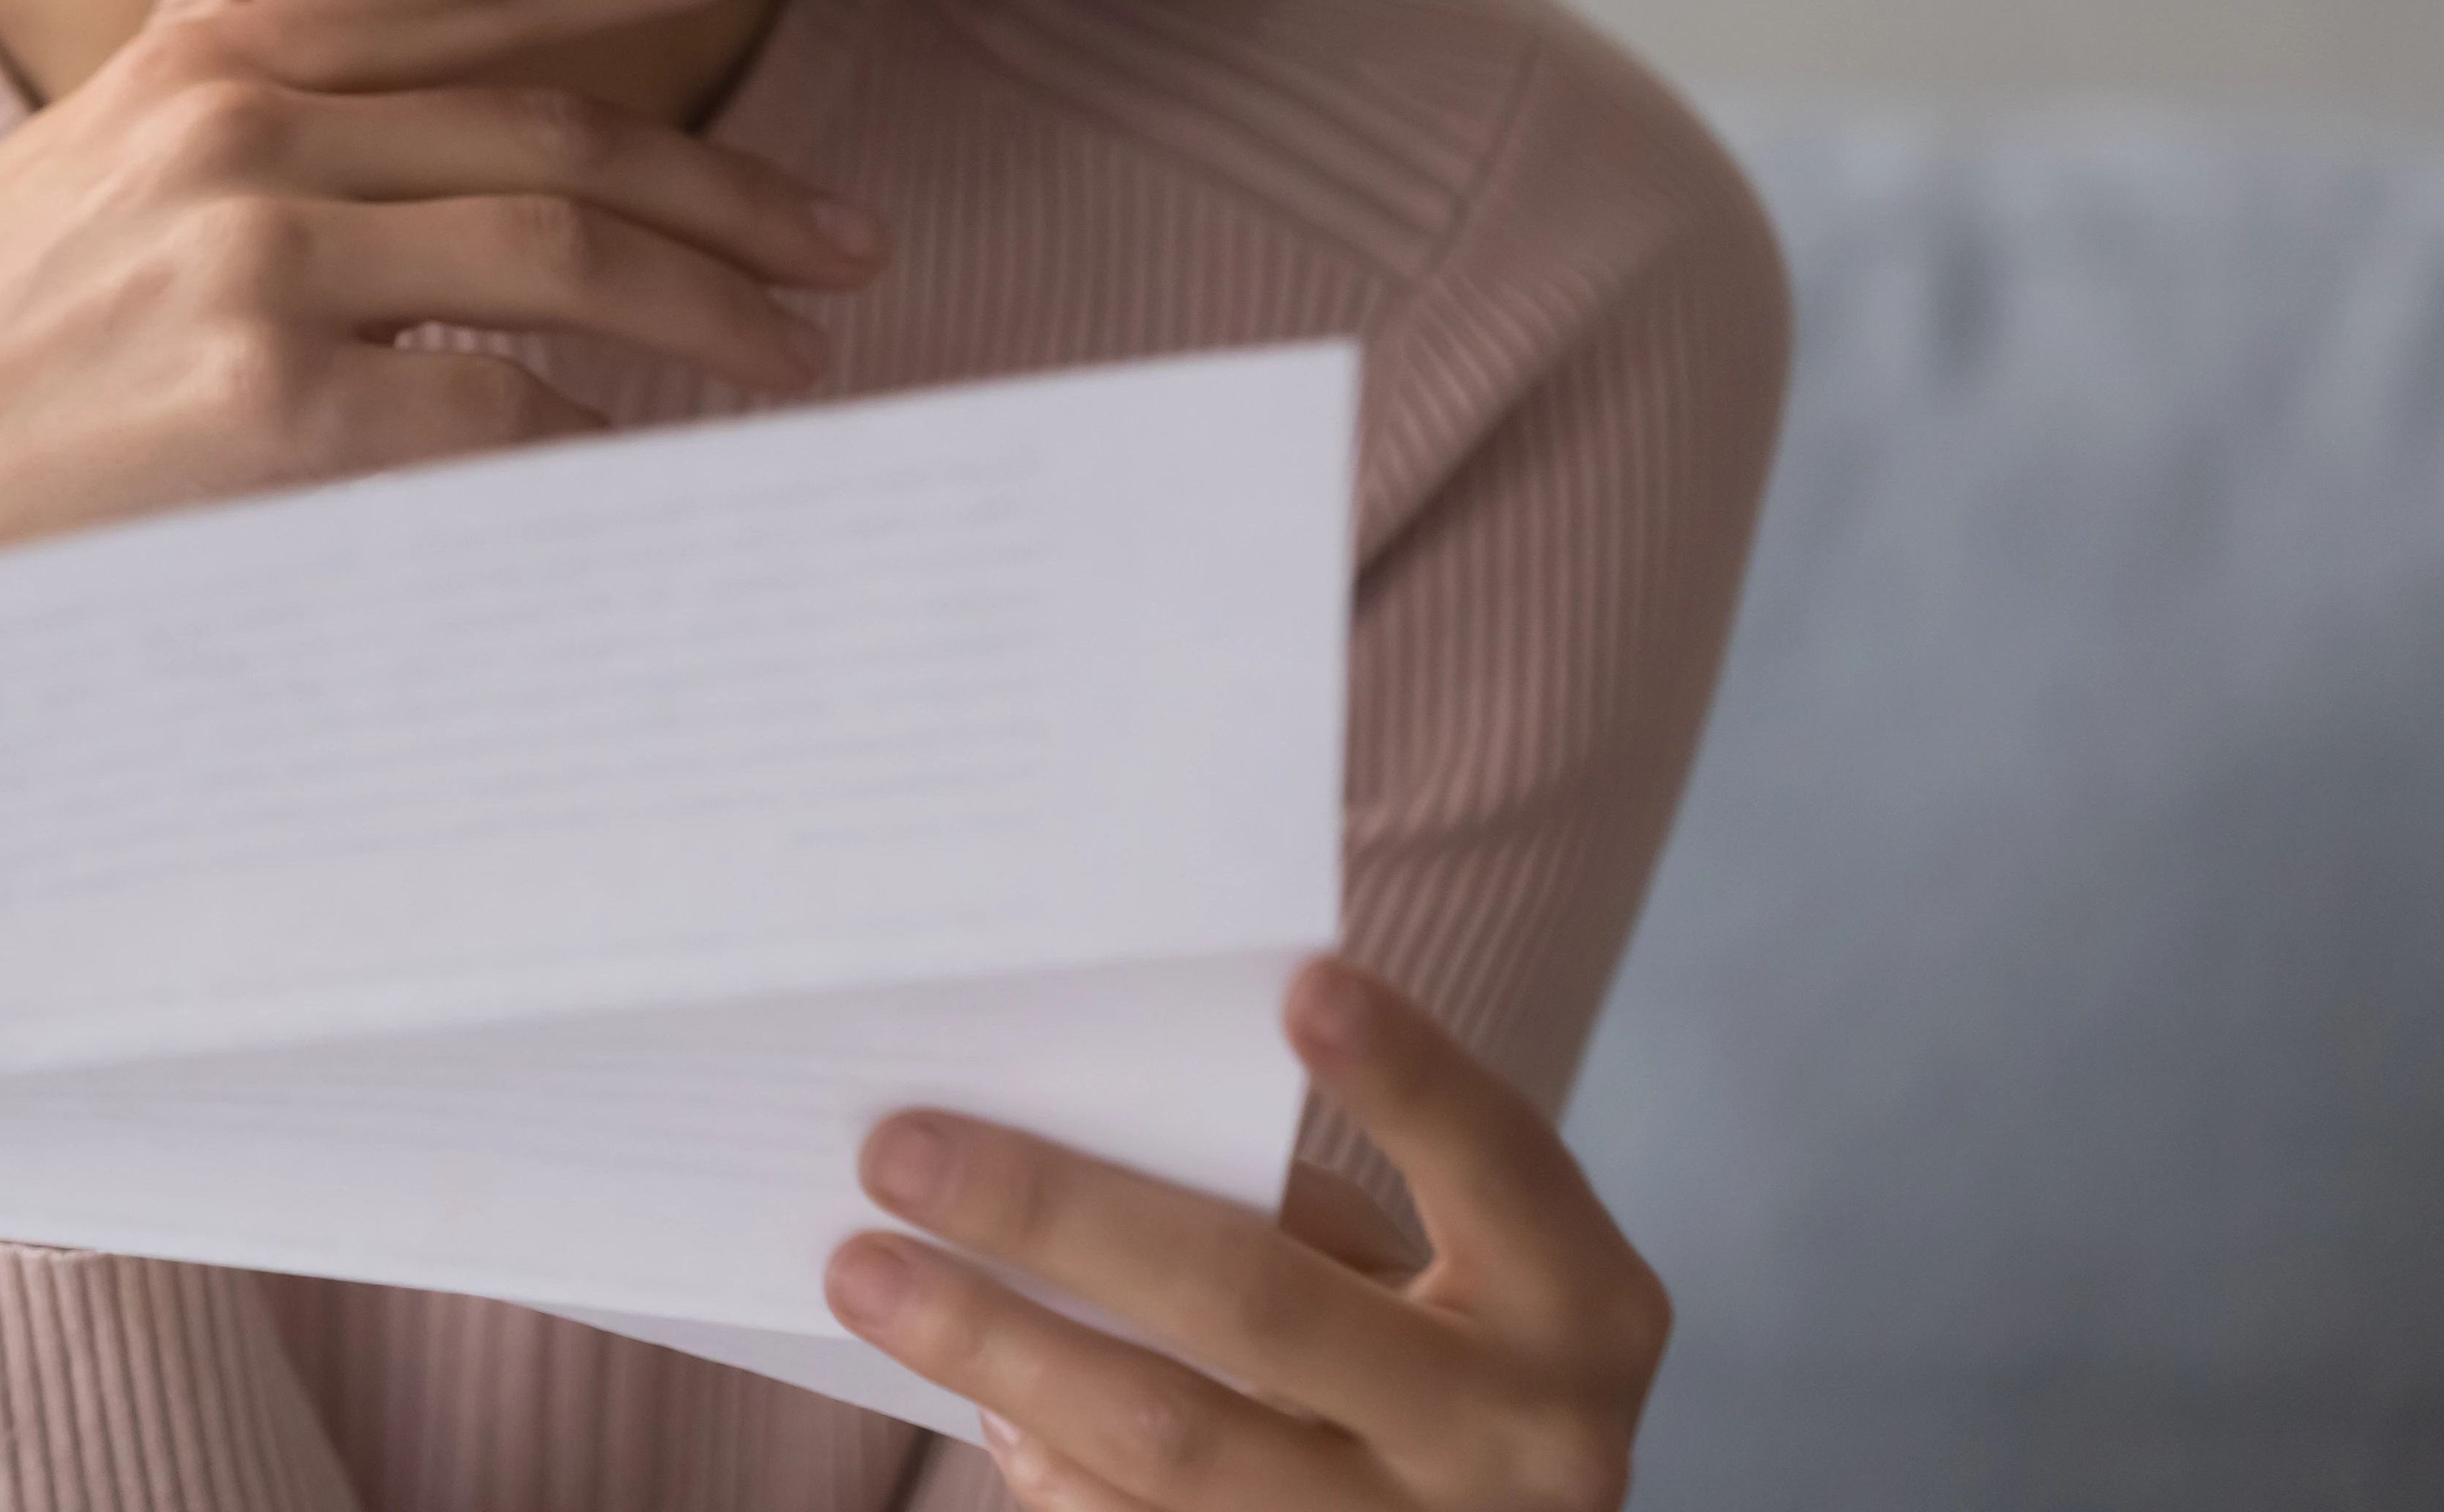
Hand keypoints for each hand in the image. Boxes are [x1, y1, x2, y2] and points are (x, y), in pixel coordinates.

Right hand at [0, 0, 885, 615]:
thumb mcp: (89, 176)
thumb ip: (236, 113)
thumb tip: (422, 130)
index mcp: (208, 62)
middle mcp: (242, 129)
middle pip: (554, 132)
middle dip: (726, 187)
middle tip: (845, 242)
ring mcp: (257, 259)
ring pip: (558, 256)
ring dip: (706, 311)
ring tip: (793, 355)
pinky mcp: (270, 401)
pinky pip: (498, 413)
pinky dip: (592, 447)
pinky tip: (644, 476)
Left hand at [819, 957, 1667, 1511]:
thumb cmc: (1446, 1355)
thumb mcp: (1437, 1272)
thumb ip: (1300, 1206)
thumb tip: (1066, 1128)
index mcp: (1577, 1304)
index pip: (1499, 1165)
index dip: (1409, 1080)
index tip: (1304, 985)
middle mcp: (1520, 1440)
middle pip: (1259, 1306)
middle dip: (1059, 1215)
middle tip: (900, 1146)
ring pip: (1174, 1441)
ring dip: (997, 1350)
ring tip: (867, 1270)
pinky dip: (1046, 1458)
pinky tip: (976, 1394)